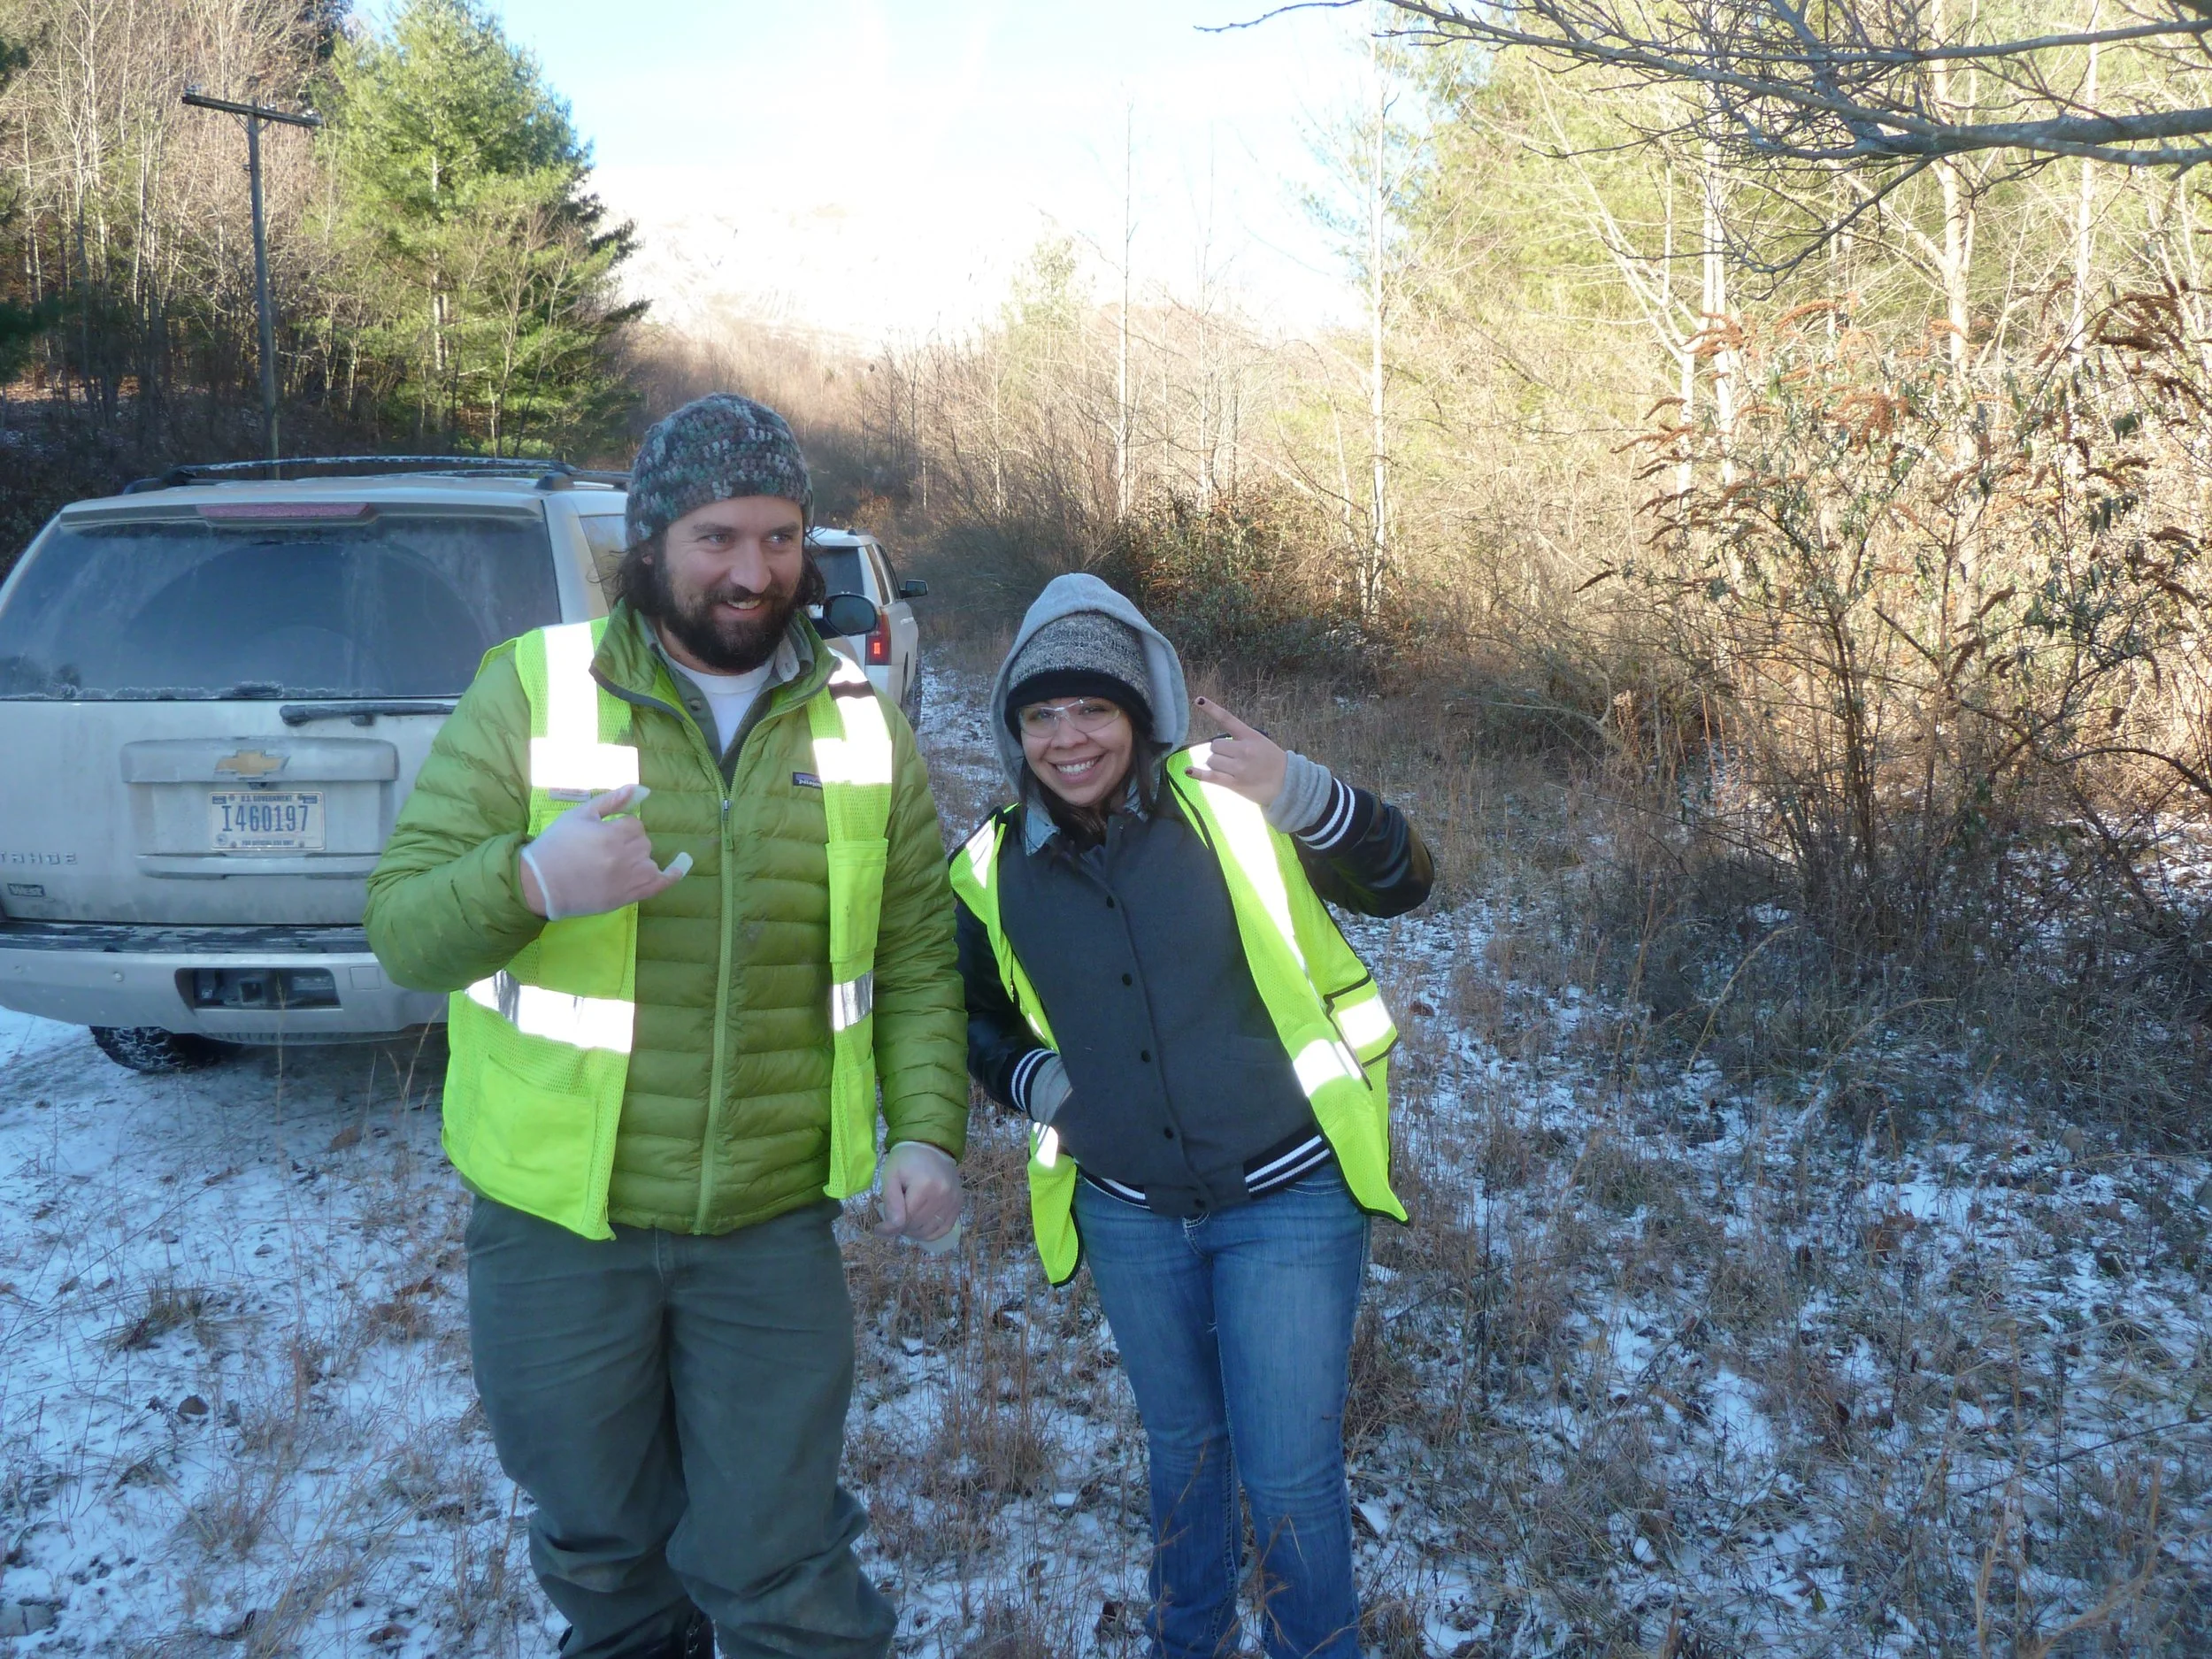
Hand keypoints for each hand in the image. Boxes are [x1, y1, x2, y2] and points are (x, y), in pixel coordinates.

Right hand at [518, 784, 692, 919]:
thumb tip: (643, 789)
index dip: (619, 828)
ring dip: (637, 858)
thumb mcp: (581, 815)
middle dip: (626, 842)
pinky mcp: (629, 896)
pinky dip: (676, 872)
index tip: (601, 836)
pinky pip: (662, 883)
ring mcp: (630, 879)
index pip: (634, 824)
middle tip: (600, 851)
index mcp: (612, 834)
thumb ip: (614, 801)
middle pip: (643, 842)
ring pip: (649, 860)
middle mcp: (626, 857)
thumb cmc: (556, 846)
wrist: (540, 884)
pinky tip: (685, 861)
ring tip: (612, 863)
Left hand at [875, 1141, 961, 1242]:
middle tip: (895, 1217)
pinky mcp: (958, 1203)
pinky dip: (930, 1233)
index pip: (905, 1220)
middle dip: (902, 1227)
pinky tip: (921, 1227)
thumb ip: (890, 1204)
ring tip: (907, 1220)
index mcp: (924, 1186)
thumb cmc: (906, 1160)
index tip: (879, 1228)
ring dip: (915, 1231)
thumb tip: (887, 1231)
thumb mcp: (891, 1176)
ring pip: (929, 1231)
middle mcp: (942, 1195)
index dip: (890, 1227)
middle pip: (917, 1226)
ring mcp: (953, 1200)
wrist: (931, 1146)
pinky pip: (944, 1229)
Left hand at [1187, 698, 1287, 807]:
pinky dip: (1198, 774)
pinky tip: (1189, 771)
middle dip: (1218, 752)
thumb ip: (1242, 740)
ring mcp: (1238, 767)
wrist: (1288, 784)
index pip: (1227, 719)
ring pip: (1211, 760)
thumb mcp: (1261, 743)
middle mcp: (1243, 749)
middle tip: (1231, 759)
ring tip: (1230, 770)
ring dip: (1215, 764)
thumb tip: (1218, 746)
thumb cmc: (1273, 762)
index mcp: (1250, 736)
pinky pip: (1211, 776)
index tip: (1198, 700)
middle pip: (1214, 745)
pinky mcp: (1234, 783)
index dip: (1211, 709)